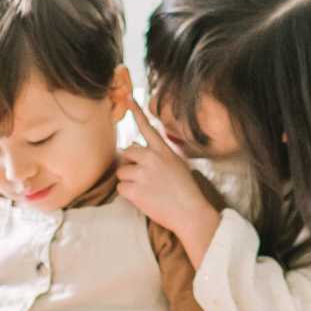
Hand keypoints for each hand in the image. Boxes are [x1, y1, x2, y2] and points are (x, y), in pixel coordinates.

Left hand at [116, 97, 213, 234]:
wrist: (190, 213)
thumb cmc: (186, 192)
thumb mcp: (177, 165)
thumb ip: (158, 155)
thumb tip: (135, 149)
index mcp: (163, 151)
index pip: (147, 127)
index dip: (136, 111)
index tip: (127, 97)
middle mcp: (151, 158)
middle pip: (126, 152)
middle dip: (130, 165)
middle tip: (143, 178)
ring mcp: (142, 174)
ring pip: (121, 172)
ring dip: (129, 181)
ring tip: (146, 190)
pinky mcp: (134, 190)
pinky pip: (121, 188)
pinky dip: (128, 195)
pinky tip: (144, 199)